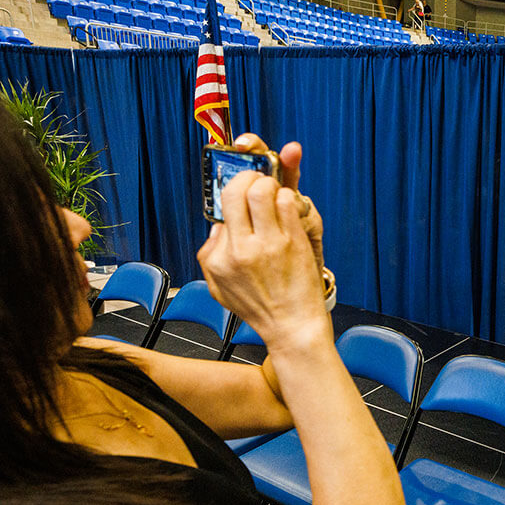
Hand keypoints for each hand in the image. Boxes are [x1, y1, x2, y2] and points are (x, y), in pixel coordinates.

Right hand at [196, 140, 327, 348]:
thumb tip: (217, 226)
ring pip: (263, 191)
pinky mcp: (293, 242)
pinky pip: (287, 202)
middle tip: (256, 182)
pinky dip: (288, 197)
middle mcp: (241, 249)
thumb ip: (210, 255)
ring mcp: (268, 244)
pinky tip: (289, 207)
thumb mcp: (219, 287)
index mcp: (219, 258)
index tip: (239, 190)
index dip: (231, 192)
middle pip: (236, 191)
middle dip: (247, 177)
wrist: (292, 327)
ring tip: (273, 191)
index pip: (218, 209)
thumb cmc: (260, 308)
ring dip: (269, 183)